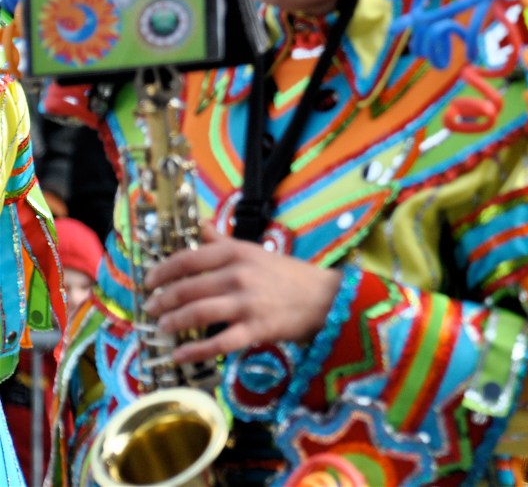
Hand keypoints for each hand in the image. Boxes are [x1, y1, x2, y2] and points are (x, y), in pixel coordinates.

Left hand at [143, 223, 340, 364]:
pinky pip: (218, 343)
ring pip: (197, 313)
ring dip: (173, 323)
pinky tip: (179, 356)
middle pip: (188, 288)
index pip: (189, 258)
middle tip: (151, 309)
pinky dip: (195, 351)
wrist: (324, 297)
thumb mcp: (254, 251)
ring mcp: (246, 303)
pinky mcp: (255, 329)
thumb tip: (198, 225)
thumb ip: (223, 241)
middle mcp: (239, 275)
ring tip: (162, 328)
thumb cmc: (286, 274)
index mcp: (237, 253)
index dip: (163, 270)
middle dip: (163, 300)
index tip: (149, 280)